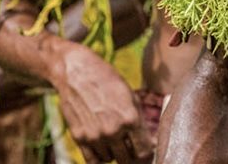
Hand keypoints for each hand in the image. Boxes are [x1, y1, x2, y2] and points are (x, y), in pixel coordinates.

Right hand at [50, 45, 153, 163]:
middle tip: (131, 148)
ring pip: (110, 159)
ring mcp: (94, 136)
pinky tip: (103, 146)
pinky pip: (92, 160)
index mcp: (130, 119)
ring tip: (115, 139)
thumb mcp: (132, 97)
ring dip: (114, 154)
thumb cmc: (108, 81)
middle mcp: (112, 130)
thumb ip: (140, 123)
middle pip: (127, 160)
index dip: (147, 154)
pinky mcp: (79, 137)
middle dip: (132, 156)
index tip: (146, 152)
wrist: (77, 73)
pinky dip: (100, 157)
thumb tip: (150, 145)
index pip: (144, 152)